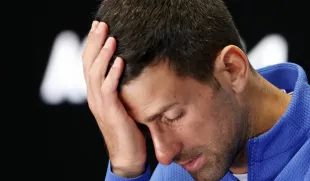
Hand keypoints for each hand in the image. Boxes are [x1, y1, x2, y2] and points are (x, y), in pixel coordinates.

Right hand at [82, 21, 146, 177]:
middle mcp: (94, 96)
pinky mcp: (110, 111)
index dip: (93, 45)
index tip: (98, 28)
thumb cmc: (129, 129)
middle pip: (89, 63)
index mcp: (96, 93)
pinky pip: (108, 89)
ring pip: (96, 73)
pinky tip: (120, 61)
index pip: (90, 63)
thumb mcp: (123, 103)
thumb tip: (130, 69)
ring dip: (104, 54)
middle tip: (101, 25)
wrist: (127, 154)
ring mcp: (99, 104)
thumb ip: (121, 88)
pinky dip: (113, 74)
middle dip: (95, 42)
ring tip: (111, 38)